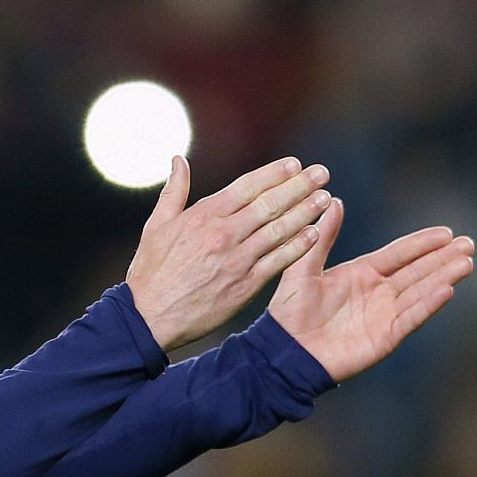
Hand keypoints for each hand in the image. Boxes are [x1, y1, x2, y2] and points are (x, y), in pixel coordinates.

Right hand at [126, 155, 330, 351]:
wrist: (150, 316)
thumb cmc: (151, 271)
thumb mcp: (156, 225)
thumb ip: (174, 190)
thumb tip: (179, 160)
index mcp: (204, 216)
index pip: (248, 187)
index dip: (274, 174)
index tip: (295, 165)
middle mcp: (224, 233)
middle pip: (270, 204)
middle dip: (300, 186)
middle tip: (322, 173)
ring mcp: (237, 259)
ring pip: (279, 230)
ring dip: (306, 212)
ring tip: (325, 199)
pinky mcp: (245, 284)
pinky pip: (279, 261)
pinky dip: (298, 246)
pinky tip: (315, 234)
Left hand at [268, 199, 473, 382]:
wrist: (284, 351)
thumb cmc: (289, 311)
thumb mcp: (303, 268)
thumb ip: (322, 237)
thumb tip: (334, 201)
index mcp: (360, 274)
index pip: (399, 254)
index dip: (422, 243)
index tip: (446, 232)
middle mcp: (377, 293)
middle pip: (417, 271)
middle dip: (443, 258)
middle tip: (469, 243)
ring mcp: (383, 315)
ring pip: (420, 291)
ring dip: (444, 276)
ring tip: (467, 262)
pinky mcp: (384, 337)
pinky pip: (411, 317)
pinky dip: (429, 304)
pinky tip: (447, 289)